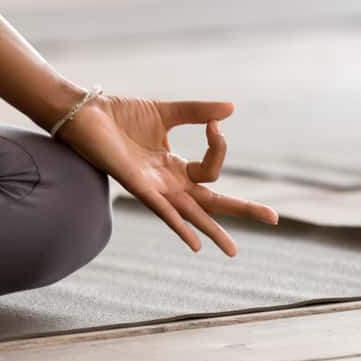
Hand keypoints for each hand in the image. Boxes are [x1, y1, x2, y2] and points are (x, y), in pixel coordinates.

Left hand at [55, 96, 277, 256]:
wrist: (85, 112)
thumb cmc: (119, 115)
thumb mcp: (165, 112)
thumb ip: (197, 112)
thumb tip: (231, 109)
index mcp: (173, 166)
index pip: (212, 168)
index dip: (219, 145)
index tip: (215, 123)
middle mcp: (166, 181)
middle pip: (210, 201)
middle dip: (242, 210)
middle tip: (275, 219)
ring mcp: (152, 186)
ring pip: (190, 212)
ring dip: (212, 229)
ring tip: (233, 250)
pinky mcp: (135, 184)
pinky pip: (161, 209)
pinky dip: (179, 225)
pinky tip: (195, 244)